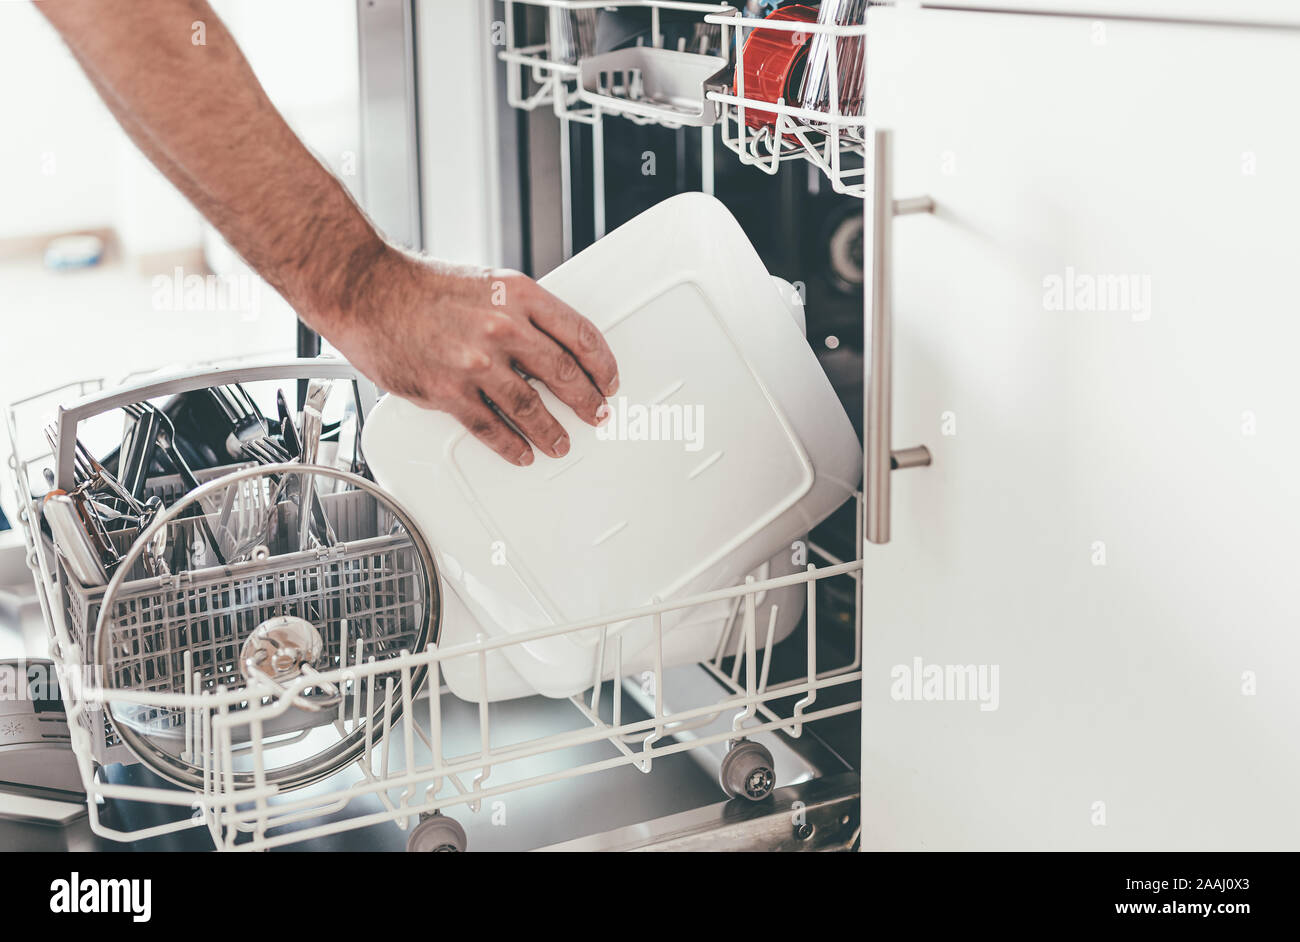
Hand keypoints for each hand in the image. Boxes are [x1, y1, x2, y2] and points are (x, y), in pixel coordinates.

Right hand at [324, 247, 618, 465]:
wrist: (366, 291)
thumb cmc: (421, 285)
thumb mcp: (487, 282)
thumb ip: (521, 313)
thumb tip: (552, 346)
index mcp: (518, 294)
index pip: (580, 334)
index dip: (602, 364)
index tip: (608, 380)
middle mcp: (502, 327)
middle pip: (564, 374)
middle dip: (587, 402)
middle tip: (596, 415)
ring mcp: (475, 362)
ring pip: (531, 408)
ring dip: (552, 431)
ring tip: (561, 443)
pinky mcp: (448, 391)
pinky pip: (490, 428)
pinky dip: (511, 445)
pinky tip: (521, 451)